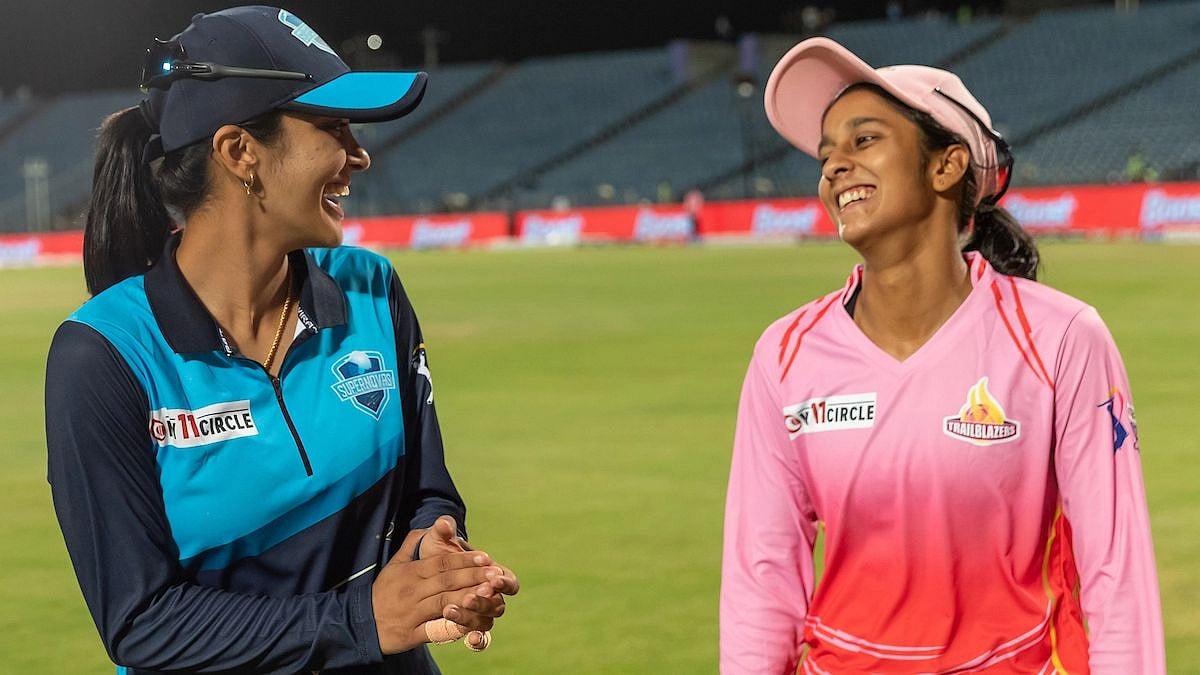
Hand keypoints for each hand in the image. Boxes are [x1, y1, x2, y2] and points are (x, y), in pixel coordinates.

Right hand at [371, 548, 503, 653]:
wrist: (360, 623)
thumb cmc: (383, 592)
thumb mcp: (394, 566)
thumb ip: (411, 545)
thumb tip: (427, 527)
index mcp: (410, 573)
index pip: (441, 563)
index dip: (464, 560)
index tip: (485, 557)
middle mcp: (412, 591)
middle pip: (447, 581)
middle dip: (473, 576)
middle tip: (496, 574)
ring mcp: (412, 613)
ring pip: (444, 603)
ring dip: (468, 598)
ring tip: (489, 594)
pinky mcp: (412, 634)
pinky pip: (436, 629)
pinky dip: (454, 626)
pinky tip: (473, 623)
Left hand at [417, 517, 519, 636]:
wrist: (422, 574)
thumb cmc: (437, 554)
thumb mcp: (437, 541)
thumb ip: (443, 531)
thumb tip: (444, 523)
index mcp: (491, 574)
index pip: (508, 581)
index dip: (504, 582)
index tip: (493, 578)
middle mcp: (489, 596)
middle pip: (497, 604)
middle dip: (484, 601)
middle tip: (469, 596)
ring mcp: (479, 613)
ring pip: (486, 620)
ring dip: (472, 617)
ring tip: (450, 610)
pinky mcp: (468, 626)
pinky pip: (480, 638)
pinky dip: (478, 640)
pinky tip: (471, 640)